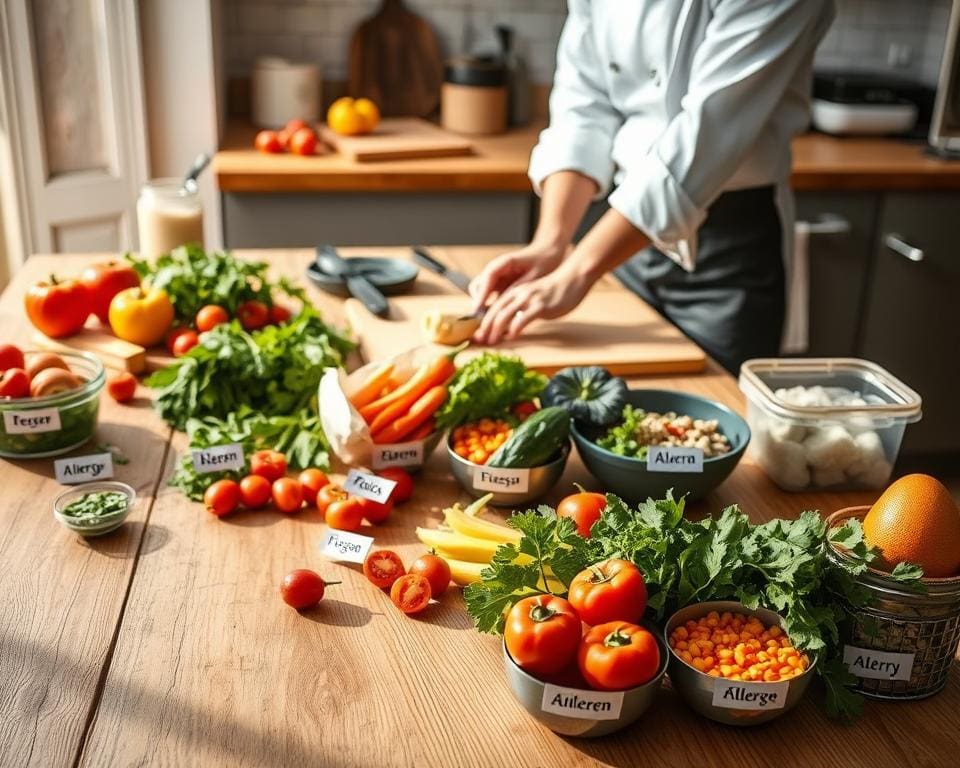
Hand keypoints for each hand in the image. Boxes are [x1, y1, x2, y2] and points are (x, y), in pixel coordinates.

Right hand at [468, 242, 564, 311]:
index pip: (487, 278)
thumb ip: (518, 288)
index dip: (481, 295)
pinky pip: (490, 296)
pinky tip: (498, 317)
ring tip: (490, 321)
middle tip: (484, 319)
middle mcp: (496, 268)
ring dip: (483, 306)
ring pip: (481, 292)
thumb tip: (503, 304)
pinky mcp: (500, 283)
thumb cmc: (544, 262)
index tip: (478, 310)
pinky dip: (490, 305)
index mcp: (504, 262)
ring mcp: (497, 276)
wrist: (549, 253)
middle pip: (478, 286)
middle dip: (479, 302)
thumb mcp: (533, 277)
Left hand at [474, 261, 592, 344]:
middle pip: (495, 311)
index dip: (483, 322)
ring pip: (505, 314)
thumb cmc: (555, 291)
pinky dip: (515, 327)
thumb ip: (522, 308)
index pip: (493, 307)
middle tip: (479, 341)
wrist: (573, 279)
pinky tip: (511, 336)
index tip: (477, 335)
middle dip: (485, 327)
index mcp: (515, 292)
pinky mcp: (541, 306)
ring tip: (491, 341)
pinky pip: (524, 317)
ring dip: (495, 329)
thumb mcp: (533, 298)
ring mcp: (529, 299)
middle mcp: (518, 294)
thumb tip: (511, 325)